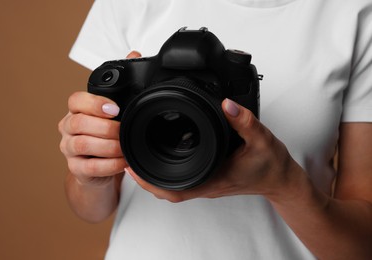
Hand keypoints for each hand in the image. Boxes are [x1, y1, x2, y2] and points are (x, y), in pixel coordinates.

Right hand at [58, 91, 126, 185]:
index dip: (95, 104)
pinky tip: (122, 162)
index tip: (115, 110)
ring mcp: (69, 149)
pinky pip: (91, 166)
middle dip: (106, 127)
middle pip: (78, 123)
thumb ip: (116, 113)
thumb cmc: (106, 139)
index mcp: (76, 112)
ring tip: (123, 148)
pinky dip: (111, 164)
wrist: (99, 171)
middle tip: (122, 132)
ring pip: (82, 144)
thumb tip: (133, 111)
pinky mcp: (76, 168)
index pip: (76, 100)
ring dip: (108, 146)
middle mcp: (68, 129)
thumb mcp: (110, 122)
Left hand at [126, 98, 301, 201]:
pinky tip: (163, 153)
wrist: (281, 178)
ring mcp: (207, 182)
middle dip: (143, 178)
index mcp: (213, 179)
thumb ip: (244, 120)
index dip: (149, 182)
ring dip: (153, 175)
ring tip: (138, 156)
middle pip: (166, 189)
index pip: (174, 190)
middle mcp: (206, 184)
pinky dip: (168, 170)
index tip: (130, 167)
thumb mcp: (261, 139)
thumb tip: (226, 103)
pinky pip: (183, 177)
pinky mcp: (210, 177)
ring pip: (173, 184)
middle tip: (126, 158)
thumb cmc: (271, 165)